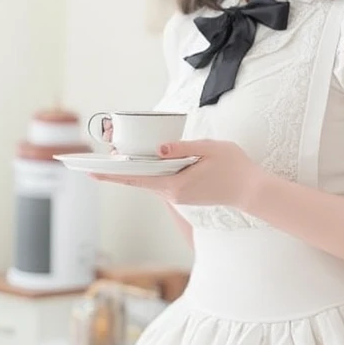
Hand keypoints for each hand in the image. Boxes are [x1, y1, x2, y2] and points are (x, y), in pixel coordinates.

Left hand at [89, 139, 261, 209]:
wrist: (253, 191)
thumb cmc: (235, 167)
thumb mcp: (209, 149)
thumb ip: (182, 148)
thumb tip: (157, 148)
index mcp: (175, 185)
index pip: (137, 178)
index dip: (112, 173)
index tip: (91, 170)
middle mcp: (173, 194)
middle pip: (138, 180)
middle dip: (117, 170)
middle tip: (95, 160)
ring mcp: (179, 196)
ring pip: (149, 181)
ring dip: (134, 170)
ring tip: (116, 156)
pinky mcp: (185, 194)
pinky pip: (161, 182)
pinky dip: (150, 172)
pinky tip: (144, 162)